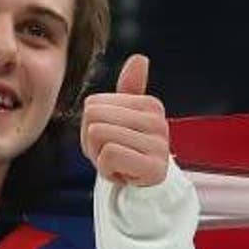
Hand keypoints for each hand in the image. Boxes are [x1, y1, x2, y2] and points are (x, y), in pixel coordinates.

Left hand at [81, 54, 169, 187]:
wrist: (145, 191)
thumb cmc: (128, 152)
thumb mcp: (123, 120)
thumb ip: (129, 89)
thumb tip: (140, 58)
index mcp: (149, 104)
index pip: (93, 105)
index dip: (90, 127)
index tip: (110, 140)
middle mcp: (157, 121)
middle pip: (94, 119)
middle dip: (93, 143)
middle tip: (111, 154)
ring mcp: (158, 145)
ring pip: (99, 136)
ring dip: (99, 158)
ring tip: (118, 164)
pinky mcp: (154, 167)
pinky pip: (109, 156)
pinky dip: (107, 170)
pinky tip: (122, 174)